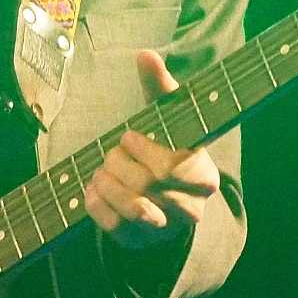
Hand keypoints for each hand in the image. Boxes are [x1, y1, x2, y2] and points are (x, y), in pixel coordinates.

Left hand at [84, 49, 219, 250]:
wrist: (167, 197)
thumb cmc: (168, 148)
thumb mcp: (169, 119)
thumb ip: (160, 88)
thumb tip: (146, 55)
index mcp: (204, 176)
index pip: (174, 166)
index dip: (144, 150)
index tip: (128, 136)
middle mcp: (191, 209)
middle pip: (148, 184)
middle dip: (120, 163)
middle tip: (112, 152)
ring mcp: (166, 230)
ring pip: (133, 209)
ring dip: (107, 183)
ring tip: (101, 169)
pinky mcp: (140, 243)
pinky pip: (113, 228)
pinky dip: (96, 205)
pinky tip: (92, 189)